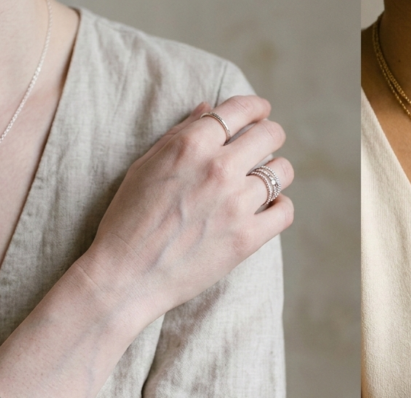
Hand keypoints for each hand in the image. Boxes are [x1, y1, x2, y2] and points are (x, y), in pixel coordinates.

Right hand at [76, 95, 294, 328]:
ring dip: (276, 172)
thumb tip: (209, 109)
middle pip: (270, 135)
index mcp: (191, 146)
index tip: (261, 113)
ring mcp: (236, 204)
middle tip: (266, 144)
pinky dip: (279, 206)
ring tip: (264, 180)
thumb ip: (180, 134)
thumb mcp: (145, 166)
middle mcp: (218, 169)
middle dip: (270, 135)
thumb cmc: (128, 219)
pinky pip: (285, 210)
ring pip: (282, 171)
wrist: (125, 276)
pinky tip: (267, 208)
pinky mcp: (248, 238)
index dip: (257, 108)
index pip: (241, 109)